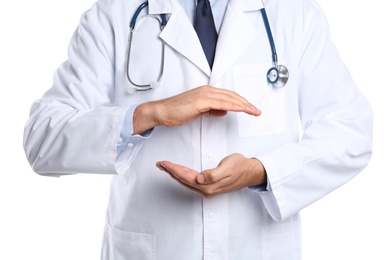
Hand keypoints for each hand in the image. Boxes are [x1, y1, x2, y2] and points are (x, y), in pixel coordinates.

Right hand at [133, 86, 260, 134]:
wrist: (162, 112)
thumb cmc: (177, 112)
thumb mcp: (199, 111)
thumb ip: (212, 110)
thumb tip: (223, 111)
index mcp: (207, 92)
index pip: (229, 96)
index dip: (241, 102)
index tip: (251, 109)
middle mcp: (207, 90)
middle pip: (232, 96)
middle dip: (247, 103)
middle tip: (257, 111)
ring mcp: (204, 94)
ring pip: (229, 98)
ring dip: (244, 105)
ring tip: (253, 111)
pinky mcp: (201, 101)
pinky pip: (222, 103)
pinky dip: (234, 106)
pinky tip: (242, 109)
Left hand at [156, 154, 265, 198]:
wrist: (250, 171)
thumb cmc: (240, 166)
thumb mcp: (228, 167)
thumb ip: (214, 174)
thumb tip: (200, 179)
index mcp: (209, 186)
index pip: (186, 177)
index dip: (174, 170)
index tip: (164, 163)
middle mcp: (206, 190)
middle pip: (183, 180)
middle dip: (170, 172)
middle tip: (160, 164)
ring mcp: (207, 189)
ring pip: (186, 182)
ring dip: (175, 174)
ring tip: (165, 167)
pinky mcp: (209, 186)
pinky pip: (191, 182)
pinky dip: (182, 176)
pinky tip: (179, 172)